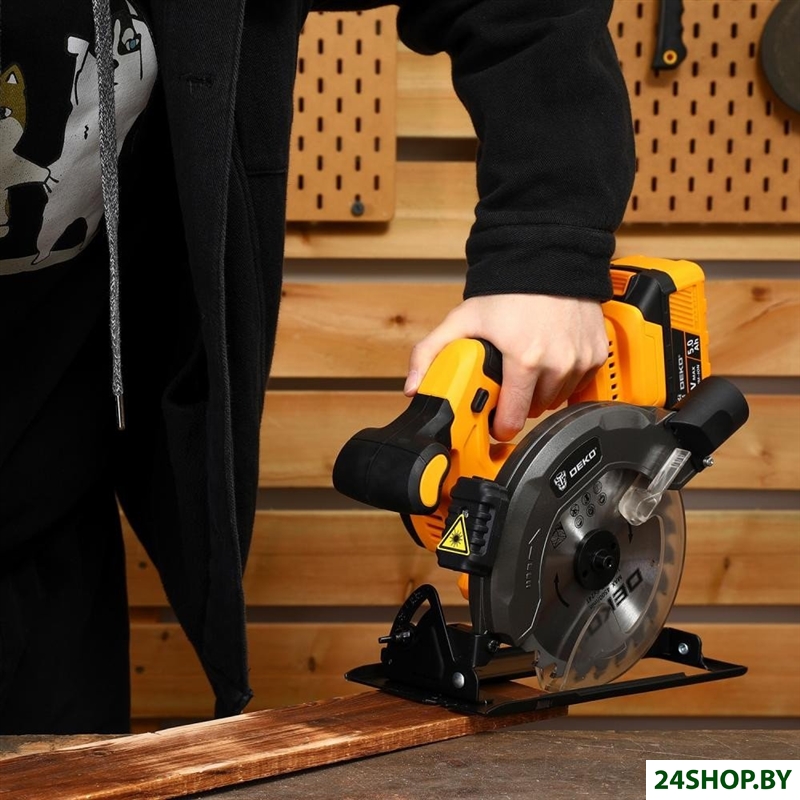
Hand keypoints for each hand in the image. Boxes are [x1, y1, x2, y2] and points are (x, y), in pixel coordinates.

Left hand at [404, 294, 608, 441]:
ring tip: (528, 368)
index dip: (498, 424)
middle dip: (517, 403)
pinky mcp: (596, 355)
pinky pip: (578, 385)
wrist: (547, 259)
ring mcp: (580, 360)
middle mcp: (557, 364)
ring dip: (541, 393)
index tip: (493, 421)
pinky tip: (551, 360)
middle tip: (506, 383)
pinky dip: (564, 379)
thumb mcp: (462, 320)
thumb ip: (430, 353)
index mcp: (524, 361)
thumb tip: (414, 387)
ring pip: (556, 400)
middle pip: (533, 411)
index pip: (512, 420)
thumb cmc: (507, 291)